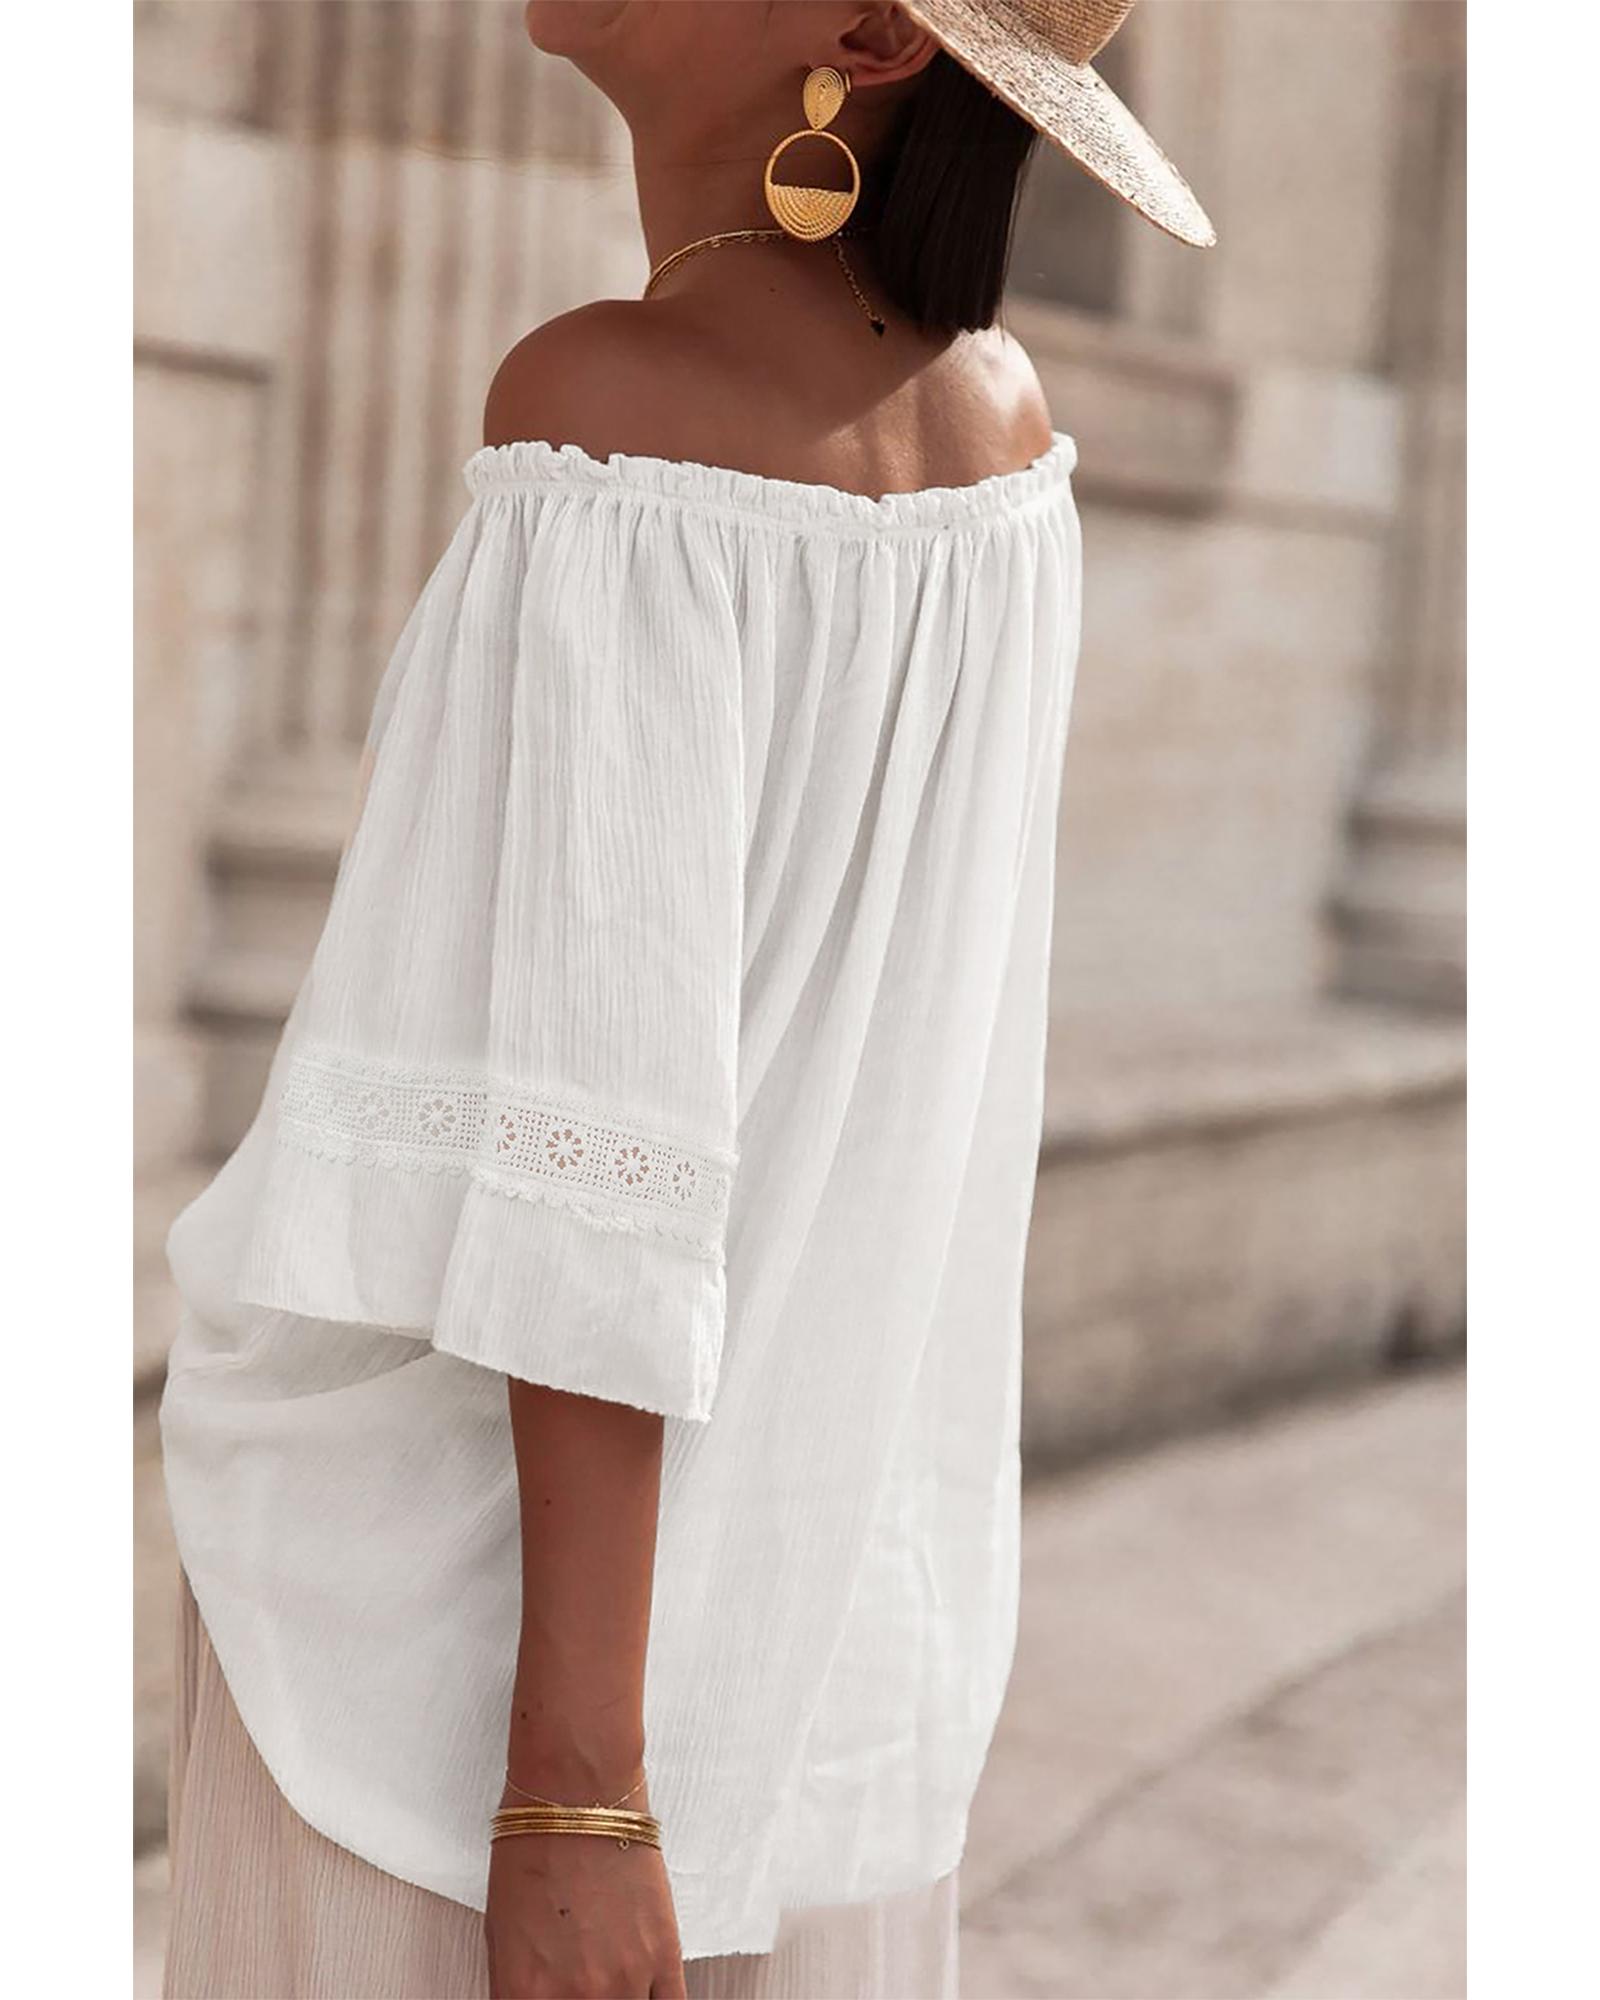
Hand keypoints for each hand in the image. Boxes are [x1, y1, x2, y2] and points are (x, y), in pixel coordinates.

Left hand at [484, 1782, 686, 1999]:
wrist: (575, 1791)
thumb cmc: (532, 1848)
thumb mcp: (500, 1933)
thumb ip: (519, 1990)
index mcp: (523, 1994)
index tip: (553, 1998)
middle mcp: (575, 1997)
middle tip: (583, 1982)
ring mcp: (623, 1980)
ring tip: (610, 1979)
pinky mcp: (662, 1956)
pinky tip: (644, 1994)